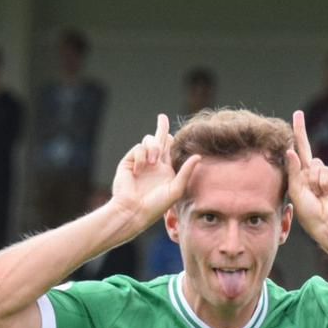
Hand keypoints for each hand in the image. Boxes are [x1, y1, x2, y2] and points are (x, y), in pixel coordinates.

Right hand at [110, 114, 200, 230]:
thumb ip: (186, 171)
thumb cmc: (156, 205)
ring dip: (154, 148)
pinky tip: (140, 169)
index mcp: (166, 170)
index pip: (171, 149)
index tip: (176, 132)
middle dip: (161, 127)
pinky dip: (141, 156)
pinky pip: (138, 148)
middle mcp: (153, 164)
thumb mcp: (176, 189)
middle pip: (158, 139)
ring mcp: (141, 162)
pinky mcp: (128, 161)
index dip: (173, 139)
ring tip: (154, 162)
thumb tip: (199, 156)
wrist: (133, 211)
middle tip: (162, 117)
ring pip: (149, 141)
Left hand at [285, 111, 327, 238]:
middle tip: (297, 113)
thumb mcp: (297, 191)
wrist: (327, 222)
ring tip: (317, 194)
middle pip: (305, 147)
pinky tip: (326, 193)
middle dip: (300, 130)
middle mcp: (310, 173)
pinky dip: (324, 182)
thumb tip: (290, 151)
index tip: (295, 119)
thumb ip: (294, 171)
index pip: (295, 153)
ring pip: (315, 163)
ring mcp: (323, 174)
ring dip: (314, 179)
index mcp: (299, 176)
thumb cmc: (309, 212)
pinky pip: (326, 170)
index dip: (295, 137)